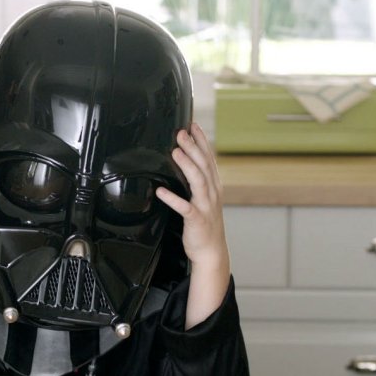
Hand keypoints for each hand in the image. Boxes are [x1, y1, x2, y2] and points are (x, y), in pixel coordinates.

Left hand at [156, 123, 231, 328]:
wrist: (211, 251)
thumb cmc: (204, 223)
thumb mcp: (204, 198)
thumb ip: (197, 181)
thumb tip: (185, 161)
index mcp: (214, 186)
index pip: (209, 158)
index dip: (202, 141)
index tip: (193, 125)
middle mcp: (212, 193)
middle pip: (203, 165)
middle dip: (193, 147)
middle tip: (182, 132)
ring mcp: (205, 206)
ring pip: (197, 182)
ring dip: (187, 166)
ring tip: (176, 152)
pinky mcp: (196, 220)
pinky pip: (184, 207)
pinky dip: (173, 199)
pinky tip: (161, 191)